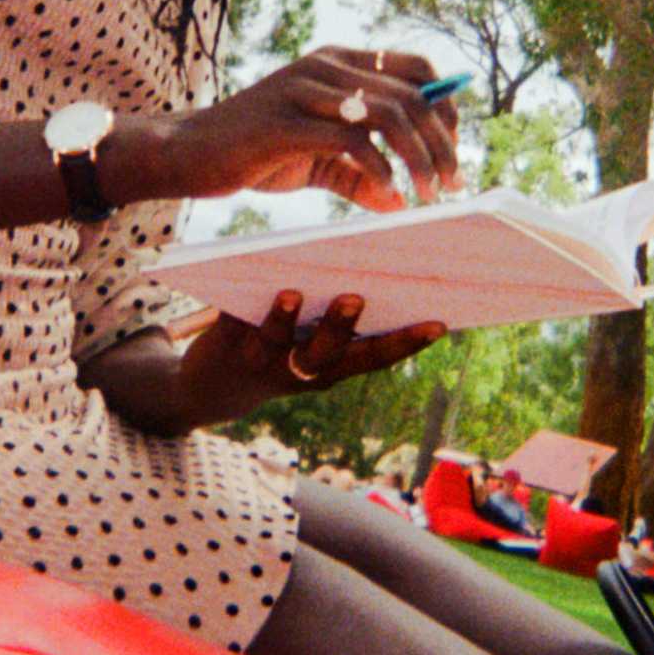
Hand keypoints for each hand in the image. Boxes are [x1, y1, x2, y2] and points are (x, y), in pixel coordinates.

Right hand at [130, 45, 462, 211]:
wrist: (187, 153)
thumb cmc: (254, 154)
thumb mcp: (317, 162)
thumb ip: (358, 176)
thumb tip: (398, 204)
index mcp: (338, 63)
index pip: (416, 68)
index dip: (446, 107)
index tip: (454, 150)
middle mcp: (325, 66)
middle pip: (411, 95)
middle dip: (441, 142)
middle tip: (452, 182)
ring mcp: (304, 90)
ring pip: (388, 113)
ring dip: (418, 156)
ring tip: (429, 193)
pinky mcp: (285, 123)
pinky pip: (351, 140)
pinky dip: (379, 170)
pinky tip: (387, 195)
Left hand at [173, 291, 446, 429]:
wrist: (214, 386)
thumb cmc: (282, 349)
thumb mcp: (315, 342)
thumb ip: (343, 318)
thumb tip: (374, 268)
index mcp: (332, 368)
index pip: (375, 357)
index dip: (407, 343)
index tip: (439, 323)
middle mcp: (301, 370)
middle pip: (326, 352)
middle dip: (341, 326)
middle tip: (355, 298)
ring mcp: (263, 361)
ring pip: (276, 340)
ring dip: (284, 318)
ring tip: (291, 293)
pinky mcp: (225, 347)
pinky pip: (232, 323)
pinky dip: (236, 305)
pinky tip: (240, 275)